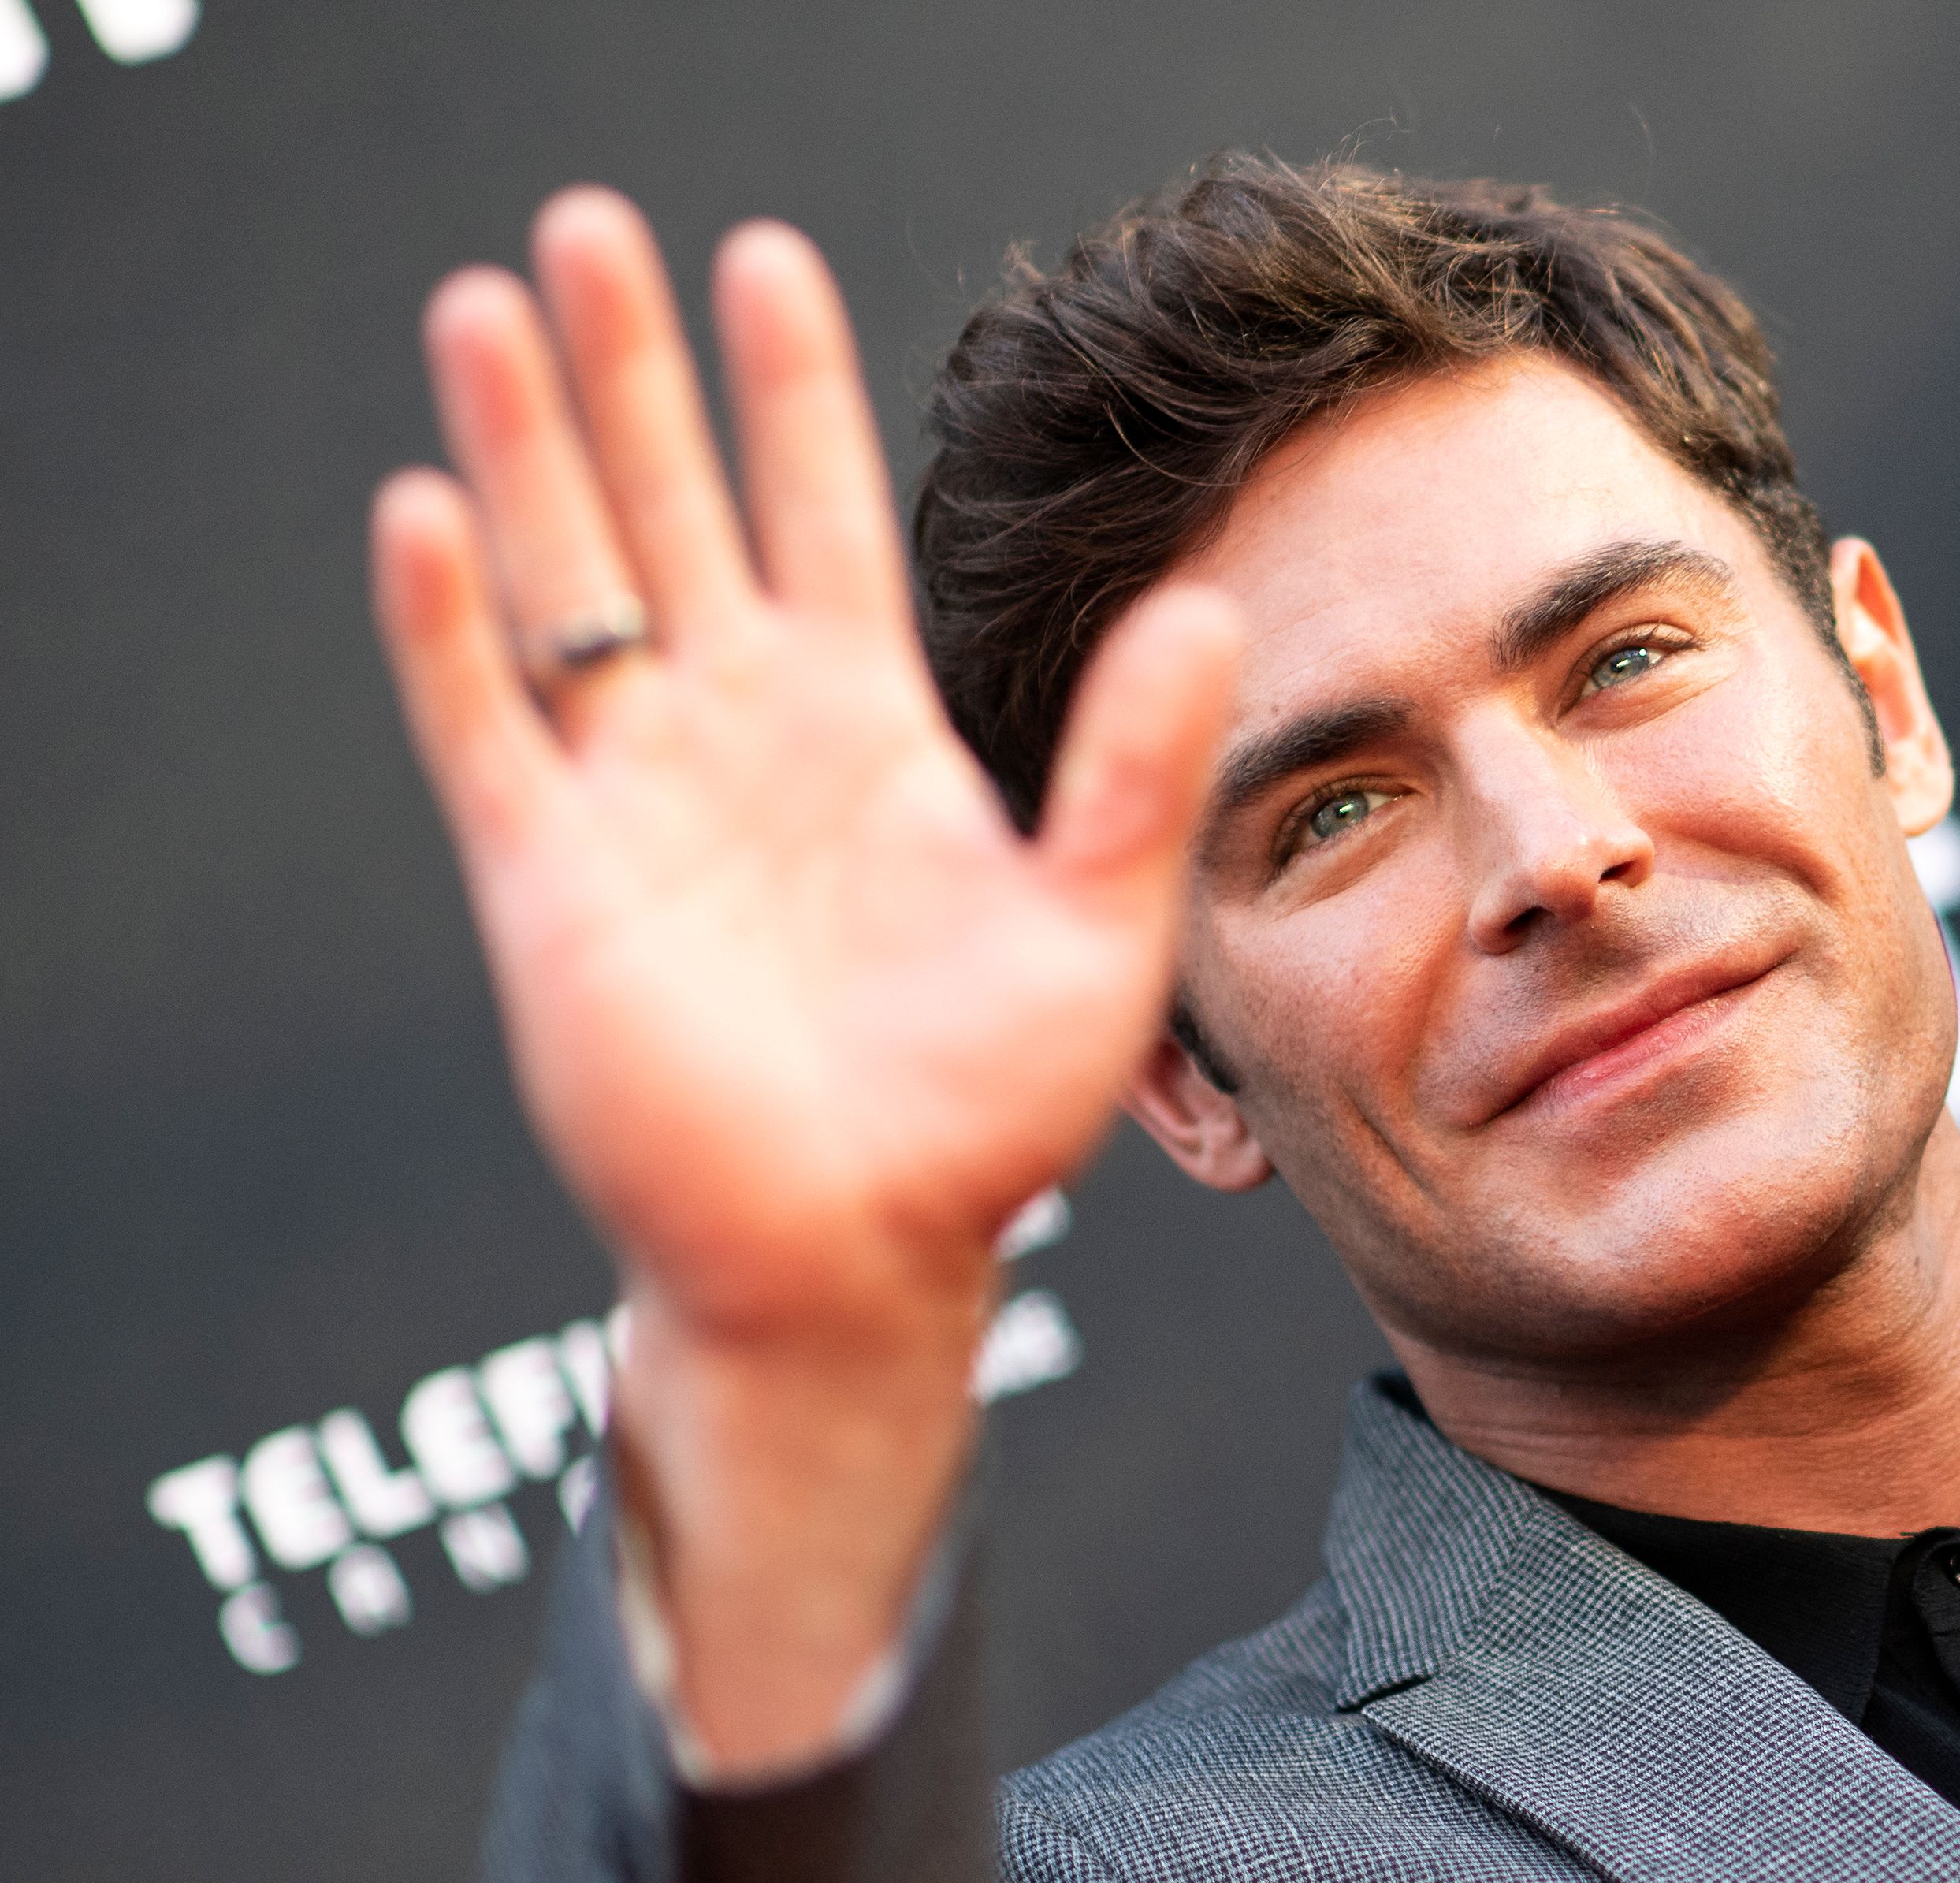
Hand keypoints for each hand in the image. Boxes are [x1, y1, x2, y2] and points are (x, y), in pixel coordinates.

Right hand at [370, 188, 1238, 1770]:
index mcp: (867, 734)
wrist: (866, 1258)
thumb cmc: (986, 1116)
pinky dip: (449, 627)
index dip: (788, 391)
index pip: (817, 517)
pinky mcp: (553, 883)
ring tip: (488, 308)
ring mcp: (638, 802)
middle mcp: (743, 741)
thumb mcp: (1098, 920)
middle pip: (673, 513)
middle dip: (633, 374)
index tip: (760, 259)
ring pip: (567, 584)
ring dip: (525, 451)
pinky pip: (486, 727)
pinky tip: (425, 512)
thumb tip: (1215, 604)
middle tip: (590, 229)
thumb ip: (1138, 764)